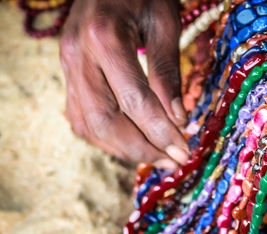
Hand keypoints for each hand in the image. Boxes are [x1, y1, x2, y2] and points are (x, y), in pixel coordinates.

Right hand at [60, 0, 188, 168]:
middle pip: (105, 122)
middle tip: (172, 162)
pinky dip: (106, 137)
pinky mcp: (67, 73)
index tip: (184, 152)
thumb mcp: (164, 23)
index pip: (135, 101)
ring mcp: (67, 67)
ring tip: (156, 157)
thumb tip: (178, 119)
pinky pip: (81, 117)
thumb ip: (167, 72)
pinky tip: (130, 142)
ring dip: (123, 149)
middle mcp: (78, 57)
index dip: (161, 132)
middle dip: (142, 149)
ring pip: (89, 125)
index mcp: (104, 39)